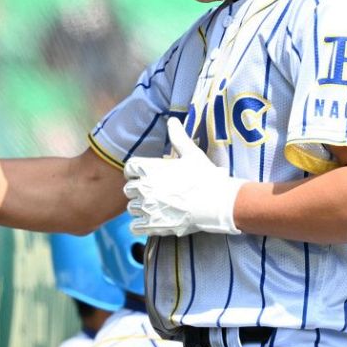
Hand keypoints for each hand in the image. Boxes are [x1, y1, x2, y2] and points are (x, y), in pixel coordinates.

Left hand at [122, 118, 245, 236]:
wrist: (217, 203)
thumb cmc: (205, 177)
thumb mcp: (192, 153)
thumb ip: (178, 137)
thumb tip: (172, 120)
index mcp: (150, 168)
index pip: (130, 168)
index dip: (136, 172)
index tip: (145, 175)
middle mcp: (144, 187)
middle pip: (128, 189)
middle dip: (138, 190)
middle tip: (153, 192)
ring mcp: (147, 208)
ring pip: (131, 207)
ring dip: (140, 207)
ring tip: (155, 206)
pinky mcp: (152, 225)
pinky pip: (134, 226)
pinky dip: (141, 224)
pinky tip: (152, 221)